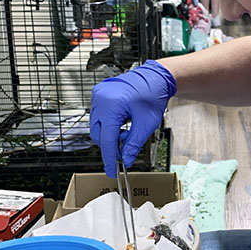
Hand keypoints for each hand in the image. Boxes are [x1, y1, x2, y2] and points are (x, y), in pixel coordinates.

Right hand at [90, 60, 176, 176]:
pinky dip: (107, 124)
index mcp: (112, 106)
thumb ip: (134, 144)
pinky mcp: (98, 94)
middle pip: (98, 134)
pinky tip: (121, 122)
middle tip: (125, 151)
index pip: (106, 139)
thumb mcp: (146, 124)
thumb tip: (126, 160)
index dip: (110, 158)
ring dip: (109, 134)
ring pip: (96, 126)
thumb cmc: (153, 96)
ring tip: (126, 132)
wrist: (155, 78)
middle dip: (110, 145)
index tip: (112, 171)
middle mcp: (101, 99)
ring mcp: (98, 95)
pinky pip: (98, 115)